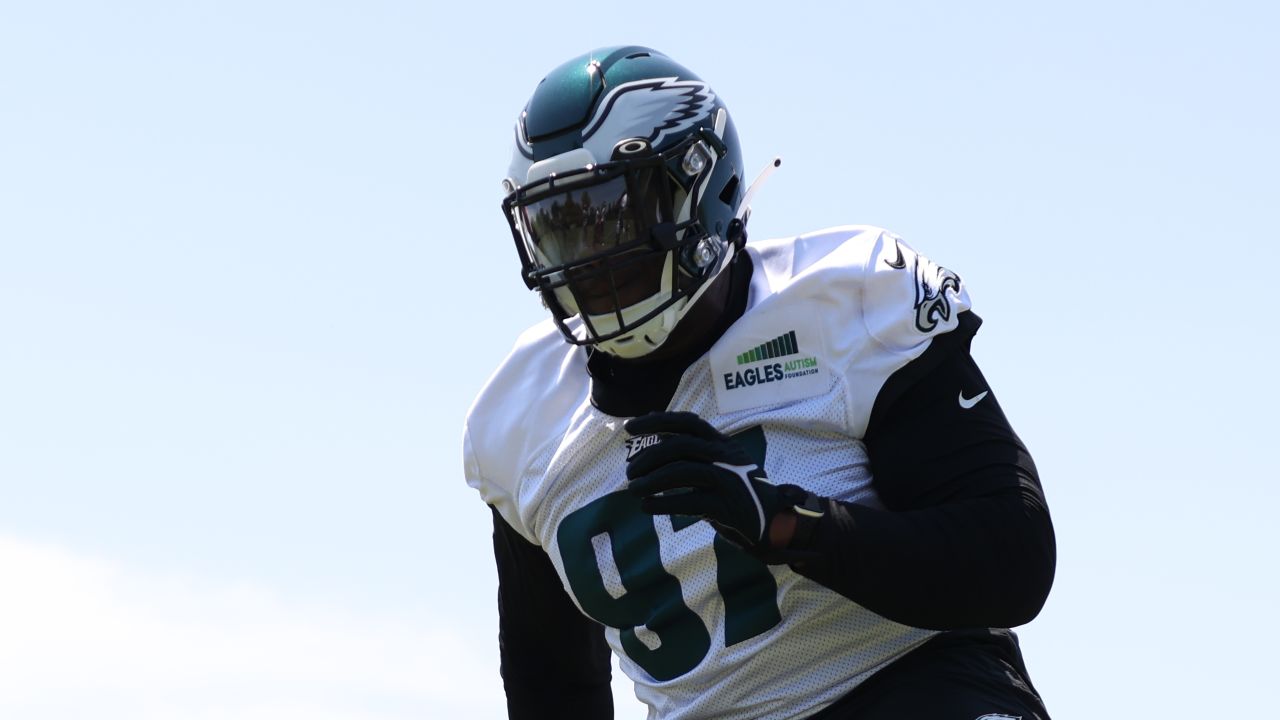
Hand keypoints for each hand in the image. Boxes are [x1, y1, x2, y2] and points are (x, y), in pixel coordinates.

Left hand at [624, 411, 781, 552]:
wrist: (773, 521)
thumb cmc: (737, 492)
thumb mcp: (719, 464)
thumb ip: (692, 450)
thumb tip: (654, 427)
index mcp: (722, 443)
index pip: (688, 422)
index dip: (657, 421)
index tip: (630, 427)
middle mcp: (726, 456)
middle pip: (680, 445)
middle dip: (649, 457)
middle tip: (629, 473)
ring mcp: (729, 480)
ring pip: (682, 471)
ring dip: (651, 481)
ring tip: (633, 491)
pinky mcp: (728, 506)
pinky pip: (689, 501)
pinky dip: (664, 503)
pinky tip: (647, 507)